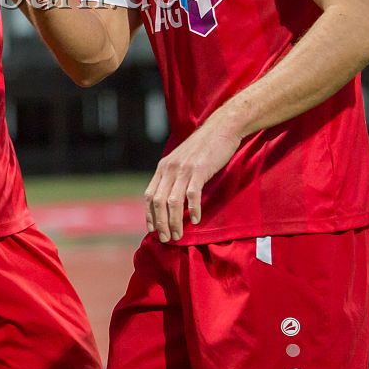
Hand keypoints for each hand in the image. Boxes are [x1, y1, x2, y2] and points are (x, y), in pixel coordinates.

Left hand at [144, 114, 241, 241]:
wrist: (220, 129)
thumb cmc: (203, 148)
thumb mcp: (181, 161)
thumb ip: (174, 177)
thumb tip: (170, 199)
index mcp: (163, 168)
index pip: (149, 195)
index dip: (149, 214)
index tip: (152, 230)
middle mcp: (169, 169)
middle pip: (158, 201)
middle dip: (160, 223)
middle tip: (166, 239)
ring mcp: (184, 169)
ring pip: (172, 201)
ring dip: (174, 221)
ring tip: (178, 235)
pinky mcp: (199, 170)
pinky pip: (192, 194)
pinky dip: (192, 209)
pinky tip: (195, 220)